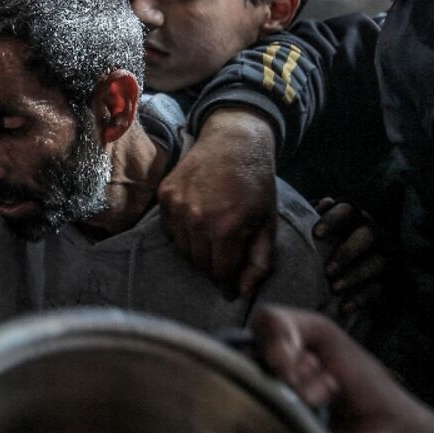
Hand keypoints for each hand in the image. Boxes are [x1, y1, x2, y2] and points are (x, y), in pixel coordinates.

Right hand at [159, 107, 277, 298]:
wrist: (233, 140)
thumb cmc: (256, 182)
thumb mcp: (268, 222)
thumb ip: (259, 260)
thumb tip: (243, 291)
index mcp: (226, 227)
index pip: (220, 272)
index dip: (228, 284)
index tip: (232, 288)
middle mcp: (197, 219)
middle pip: (199, 264)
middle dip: (213, 269)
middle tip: (224, 262)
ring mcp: (177, 206)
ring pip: (182, 250)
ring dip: (197, 253)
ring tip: (212, 243)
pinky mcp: (165, 195)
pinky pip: (170, 230)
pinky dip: (182, 235)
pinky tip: (198, 225)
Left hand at [314, 198, 387, 313]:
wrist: (347, 262)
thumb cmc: (324, 242)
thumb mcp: (319, 228)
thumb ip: (314, 216)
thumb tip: (322, 203)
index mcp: (352, 216)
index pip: (346, 210)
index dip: (332, 220)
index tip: (316, 234)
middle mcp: (370, 232)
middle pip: (365, 236)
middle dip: (347, 252)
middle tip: (328, 270)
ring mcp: (381, 254)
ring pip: (374, 263)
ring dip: (355, 277)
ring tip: (335, 289)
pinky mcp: (386, 277)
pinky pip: (379, 288)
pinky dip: (362, 298)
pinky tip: (345, 307)